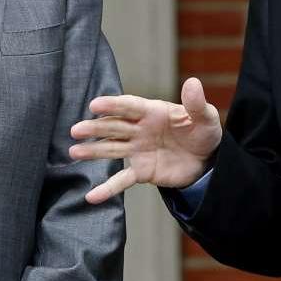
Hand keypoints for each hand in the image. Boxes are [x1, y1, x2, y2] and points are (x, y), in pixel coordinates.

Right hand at [69, 77, 222, 202]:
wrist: (207, 160)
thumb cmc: (203, 132)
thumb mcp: (205, 118)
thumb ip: (196, 104)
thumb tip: (193, 82)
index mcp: (153, 112)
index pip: (130, 107)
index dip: (113, 105)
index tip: (95, 105)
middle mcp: (140, 129)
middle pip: (114, 127)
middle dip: (95, 128)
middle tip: (76, 130)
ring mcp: (138, 150)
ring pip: (111, 149)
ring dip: (93, 151)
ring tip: (74, 152)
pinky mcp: (141, 171)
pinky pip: (122, 180)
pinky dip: (107, 189)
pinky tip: (91, 197)